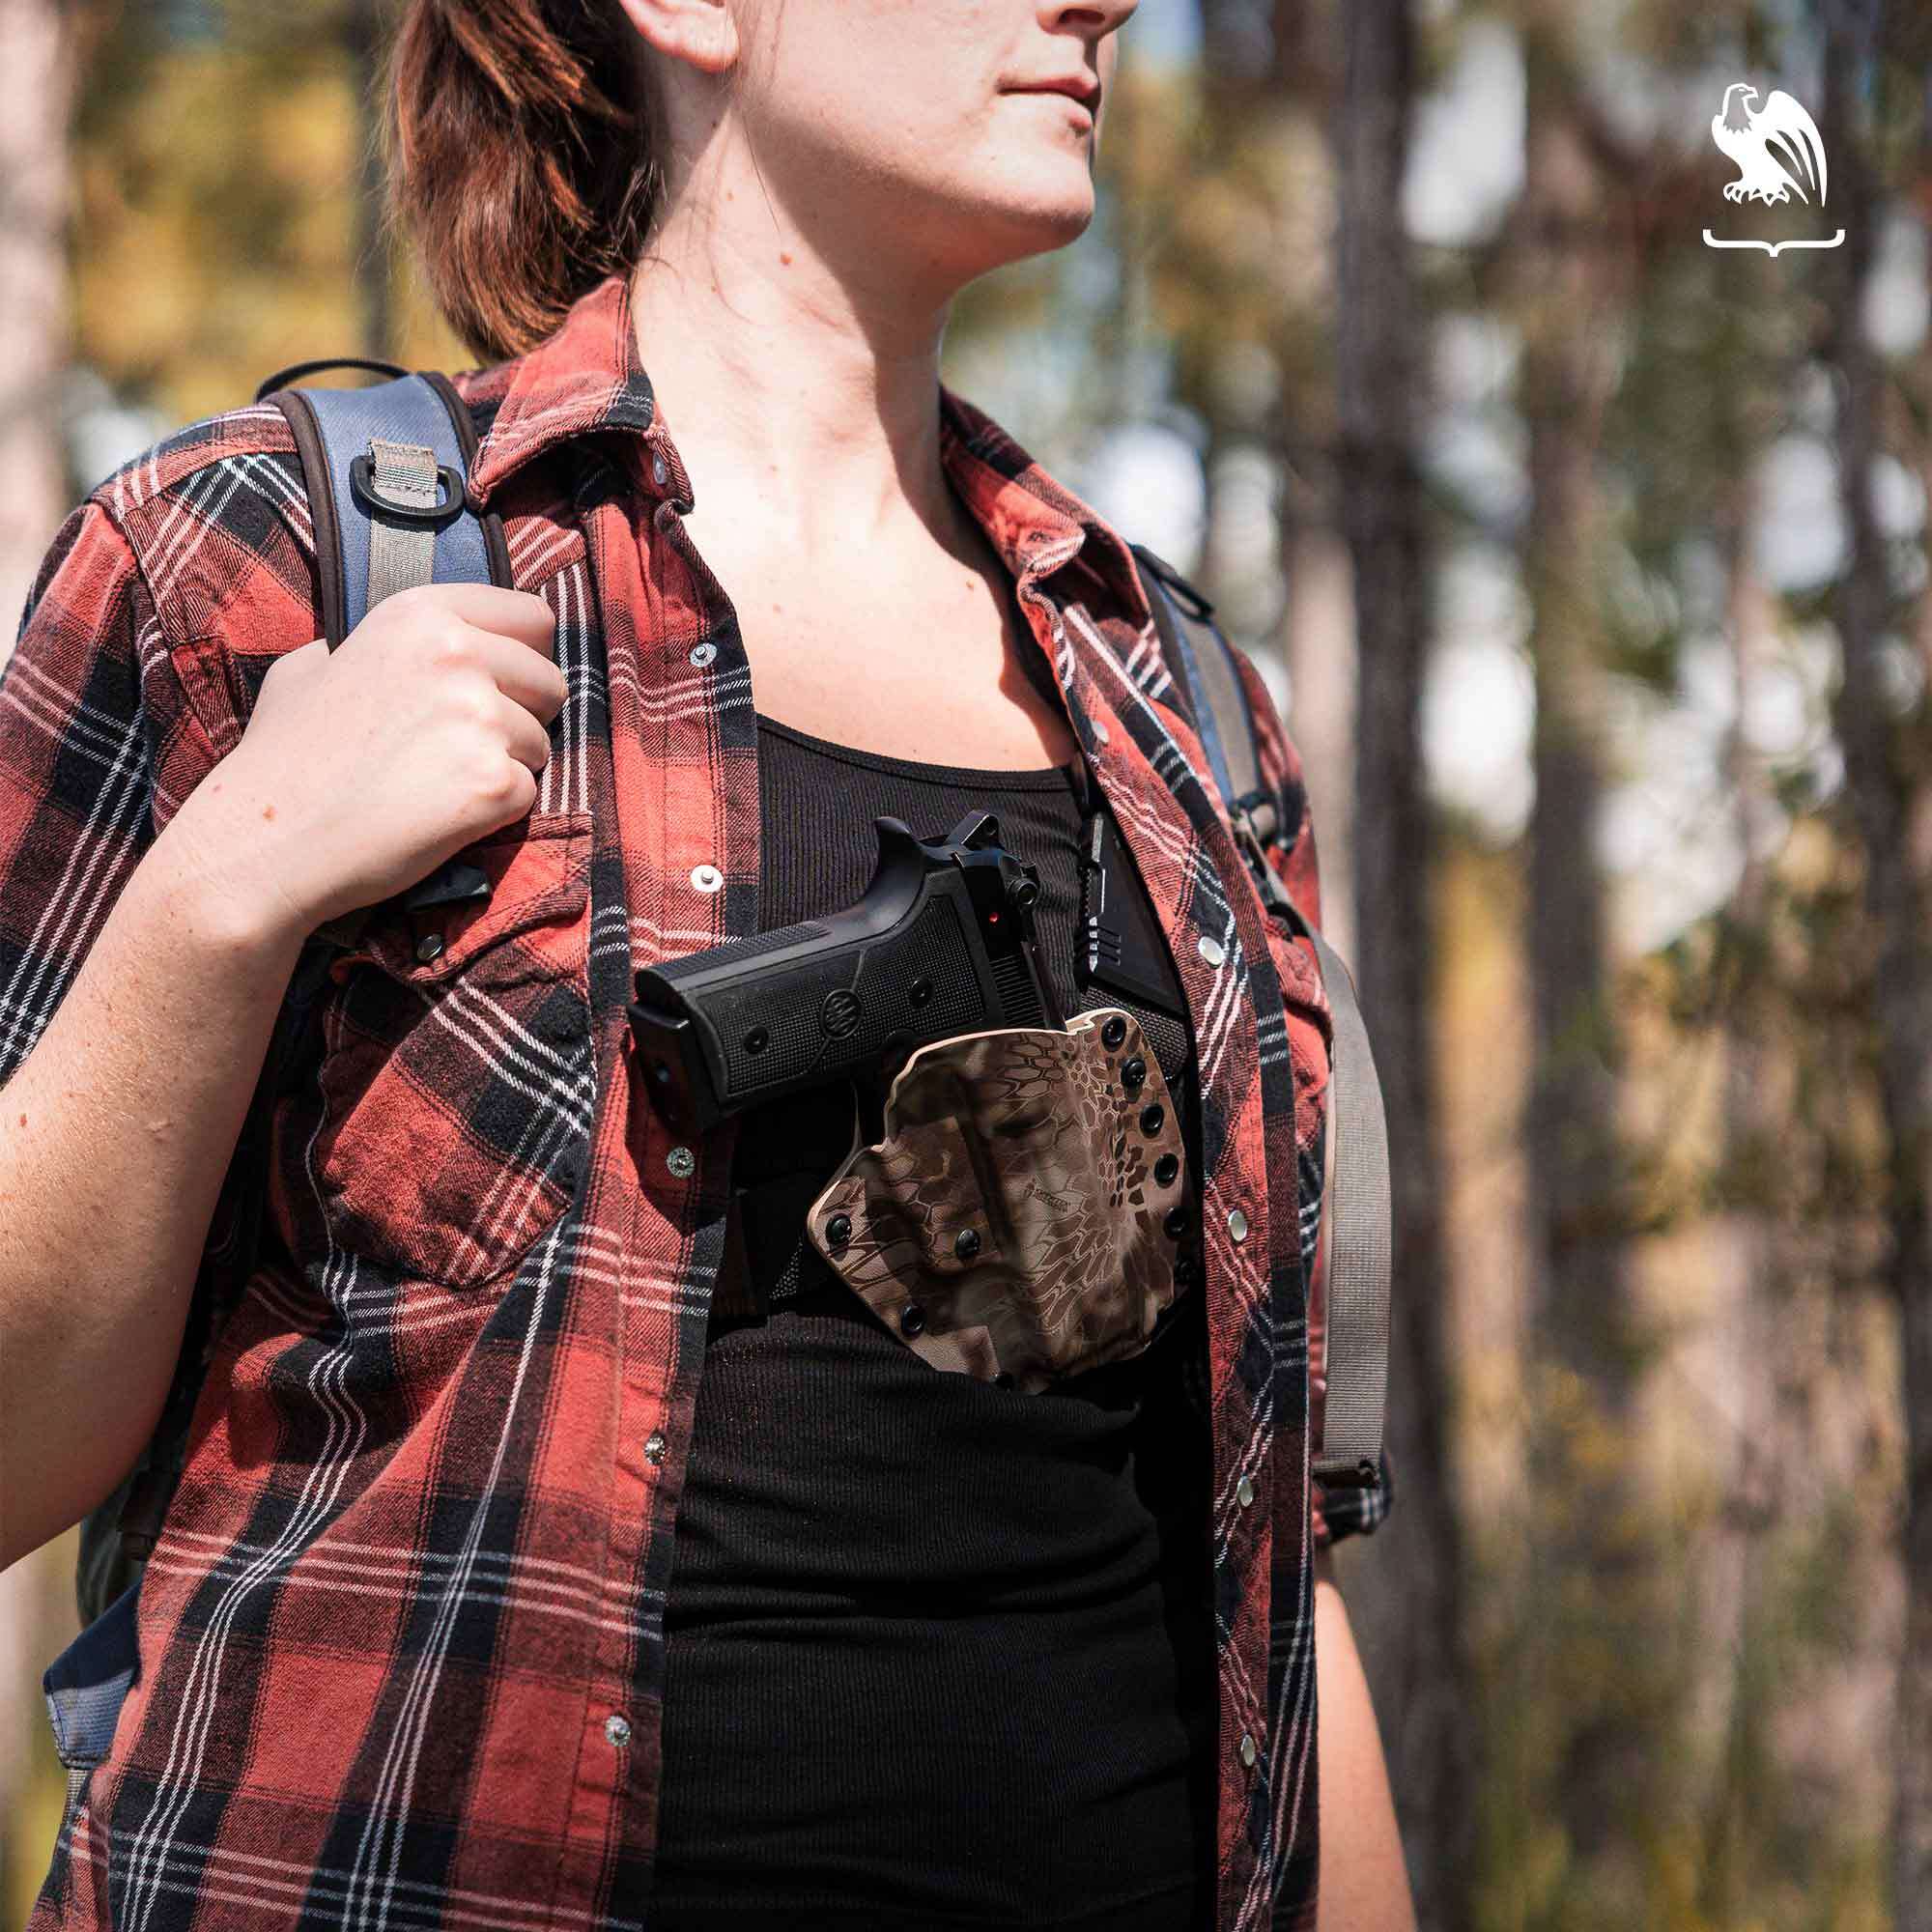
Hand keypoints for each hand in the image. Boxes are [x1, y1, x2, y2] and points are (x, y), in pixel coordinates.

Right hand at [168, 584, 565, 943]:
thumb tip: (418, 642)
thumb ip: (380, 645)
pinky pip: (527, 794)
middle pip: (549, 682)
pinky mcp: (492, 783)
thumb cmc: (284, 755)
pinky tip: (438, 816)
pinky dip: (494, 812)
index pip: (533, 617)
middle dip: (523, 717)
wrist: (266, 839)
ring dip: (506, 768)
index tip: (505, 683)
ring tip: (436, 784)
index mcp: (421, 614)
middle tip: (464, 749)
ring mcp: (479, 718)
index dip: (526, 655)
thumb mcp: (315, 665)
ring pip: (541, 743)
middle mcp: (457, 654)